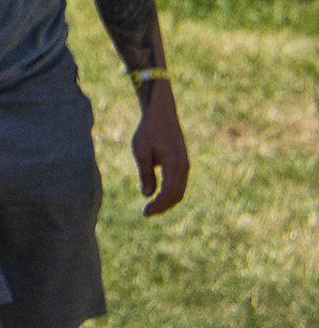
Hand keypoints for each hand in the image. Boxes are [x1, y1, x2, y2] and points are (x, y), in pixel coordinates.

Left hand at [134, 83, 189, 216]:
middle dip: (163, 206)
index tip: (145, 213)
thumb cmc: (148, 131)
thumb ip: (146, 174)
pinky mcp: (183, 162)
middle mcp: (184, 166)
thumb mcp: (142, 152)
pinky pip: (180, 183)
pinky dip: (171, 193)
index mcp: (175, 164)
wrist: (161, 113)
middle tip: (147, 213)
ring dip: (167, 201)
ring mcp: (185, 164)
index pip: (169, 192)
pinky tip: (159, 196)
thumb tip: (148, 195)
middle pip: (177, 194)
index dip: (158, 205)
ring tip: (152, 208)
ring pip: (180, 190)